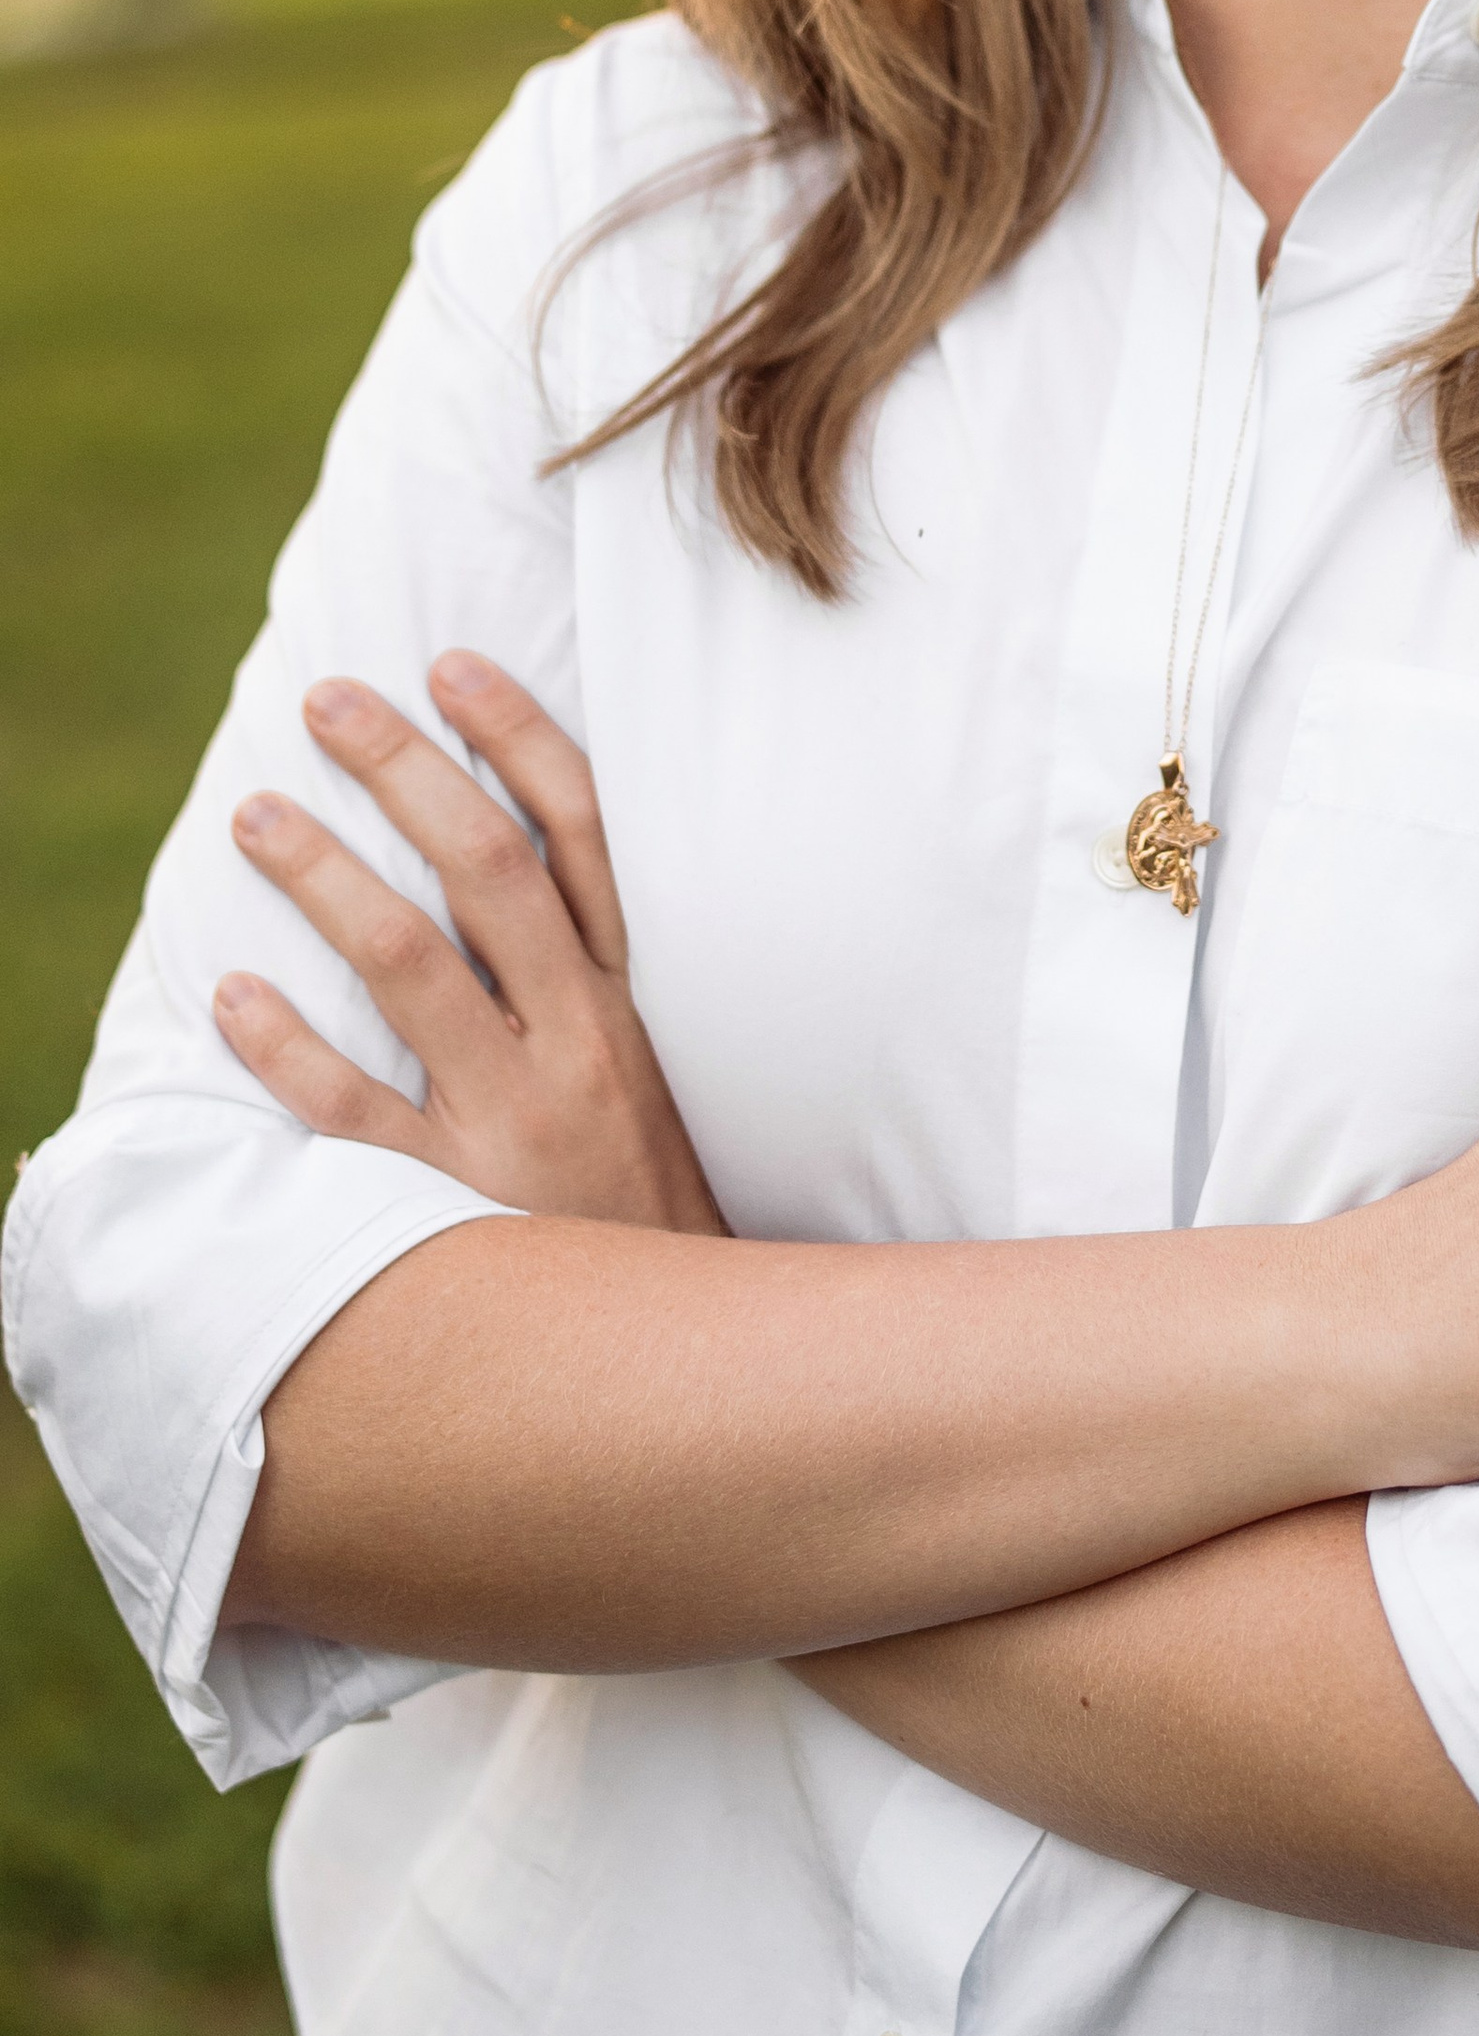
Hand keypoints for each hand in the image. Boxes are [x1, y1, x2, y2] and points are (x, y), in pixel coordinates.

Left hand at [214, 653, 728, 1239]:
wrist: (691, 1370)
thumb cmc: (653, 1218)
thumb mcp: (660, 1088)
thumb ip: (597, 993)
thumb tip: (523, 886)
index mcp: (635, 1004)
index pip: (585, 836)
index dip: (518, 740)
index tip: (452, 666)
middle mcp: (580, 1044)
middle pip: (488, 870)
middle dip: (406, 769)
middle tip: (328, 702)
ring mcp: (514, 1123)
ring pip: (412, 964)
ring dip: (327, 876)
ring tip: (258, 816)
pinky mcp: (453, 1205)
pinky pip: (353, 1110)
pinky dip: (286, 1047)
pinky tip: (230, 994)